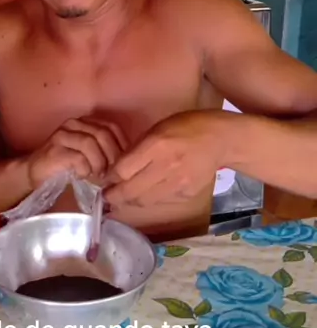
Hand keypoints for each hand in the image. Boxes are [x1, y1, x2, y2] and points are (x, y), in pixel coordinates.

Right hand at [27, 117, 127, 188]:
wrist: (34, 175)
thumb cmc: (66, 168)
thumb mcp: (91, 158)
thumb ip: (106, 153)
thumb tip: (129, 164)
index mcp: (86, 123)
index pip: (112, 127)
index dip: (122, 146)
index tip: (124, 165)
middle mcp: (74, 124)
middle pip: (103, 134)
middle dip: (112, 156)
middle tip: (112, 174)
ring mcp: (62, 134)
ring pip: (91, 143)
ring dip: (99, 163)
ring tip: (98, 176)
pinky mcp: (54, 149)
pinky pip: (78, 157)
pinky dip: (84, 169)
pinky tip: (82, 176)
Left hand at [103, 111, 223, 208]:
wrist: (221, 139)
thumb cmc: (187, 127)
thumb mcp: (158, 128)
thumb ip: (138, 149)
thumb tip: (118, 169)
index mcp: (157, 145)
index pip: (123, 170)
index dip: (110, 177)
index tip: (106, 178)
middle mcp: (166, 166)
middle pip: (131, 191)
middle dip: (114, 196)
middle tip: (107, 196)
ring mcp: (178, 183)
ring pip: (144, 200)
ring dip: (130, 201)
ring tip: (122, 198)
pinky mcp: (187, 193)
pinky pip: (161, 201)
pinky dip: (150, 199)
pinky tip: (147, 193)